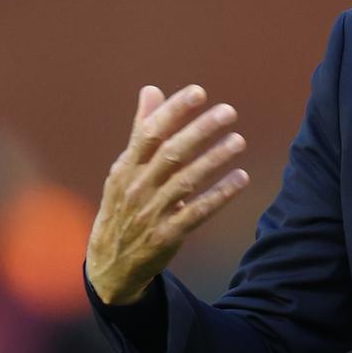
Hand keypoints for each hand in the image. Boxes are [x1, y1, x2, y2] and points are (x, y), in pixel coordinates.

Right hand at [86, 84, 249, 304]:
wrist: (111, 262)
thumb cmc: (123, 205)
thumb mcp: (124, 168)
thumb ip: (142, 130)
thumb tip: (152, 90)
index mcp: (127, 167)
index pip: (150, 133)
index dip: (174, 111)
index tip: (198, 92)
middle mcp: (138, 187)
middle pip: (171, 154)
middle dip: (200, 130)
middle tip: (228, 112)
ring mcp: (153, 212)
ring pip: (187, 181)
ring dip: (214, 159)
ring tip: (238, 140)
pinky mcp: (169, 234)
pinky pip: (198, 212)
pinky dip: (220, 195)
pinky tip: (240, 178)